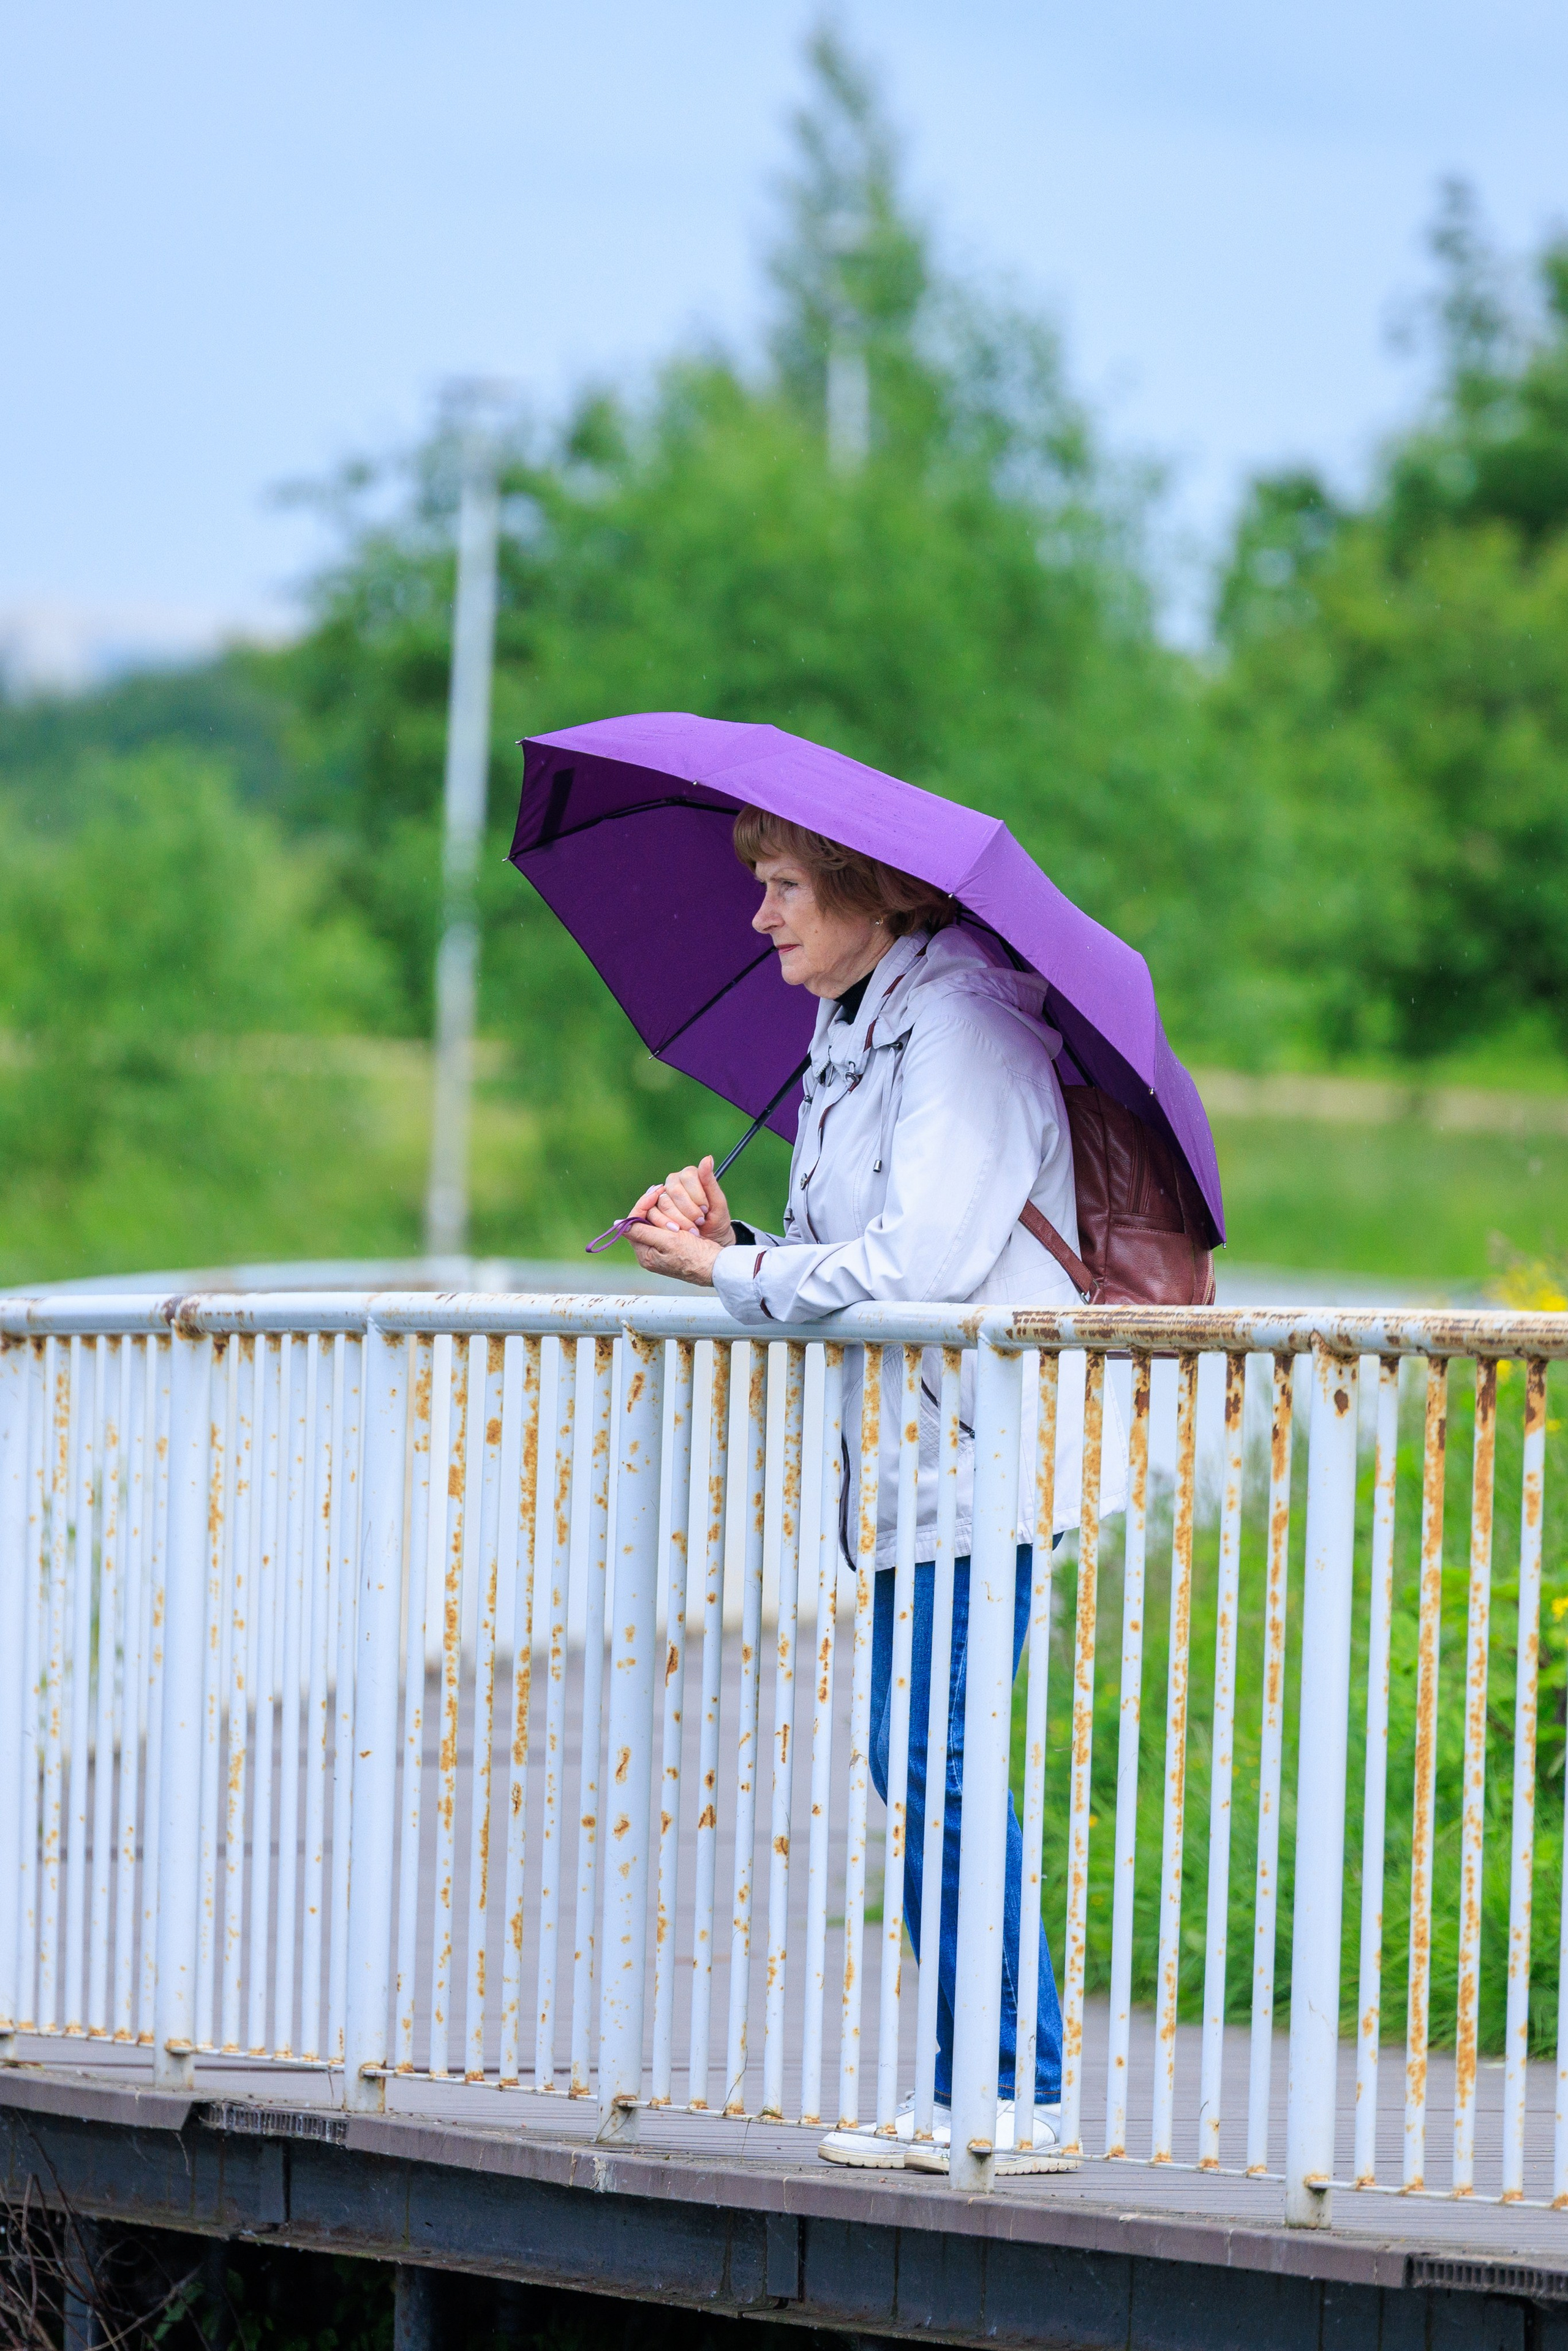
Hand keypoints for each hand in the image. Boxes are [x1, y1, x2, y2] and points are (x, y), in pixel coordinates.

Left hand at [622, 1155, 734, 1288]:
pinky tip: (683, 1212)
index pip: (634, 1222)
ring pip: (656, 1220)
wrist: (716, 1266)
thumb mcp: (667, 1242)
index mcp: (644, 1253)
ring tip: (680, 1207)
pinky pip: (667, 1225)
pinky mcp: (672, 1245)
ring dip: (667, 1211)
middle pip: (644, 1220)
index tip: (657, 1191)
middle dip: (656, 1208)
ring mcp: (661, 1248)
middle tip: (668, 1195)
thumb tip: (617, 1225)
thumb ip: (642, 1232)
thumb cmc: (694, 1257)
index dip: (643, 1204)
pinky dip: (675, 1217)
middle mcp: (650, 1251)